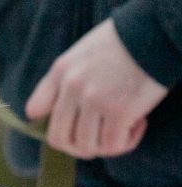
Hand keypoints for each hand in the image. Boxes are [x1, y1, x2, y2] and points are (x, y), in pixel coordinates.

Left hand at [25, 18, 167, 158]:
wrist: (158, 31)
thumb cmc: (122, 45)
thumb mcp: (81, 54)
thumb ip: (61, 81)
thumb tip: (42, 115)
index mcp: (60, 71)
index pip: (34, 110)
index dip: (50, 123)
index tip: (72, 125)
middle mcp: (72, 86)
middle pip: (59, 139)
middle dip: (78, 147)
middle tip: (98, 138)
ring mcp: (94, 100)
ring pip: (86, 147)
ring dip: (104, 146)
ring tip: (121, 128)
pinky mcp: (118, 111)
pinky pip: (112, 146)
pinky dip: (125, 143)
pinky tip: (138, 125)